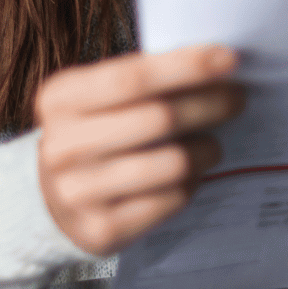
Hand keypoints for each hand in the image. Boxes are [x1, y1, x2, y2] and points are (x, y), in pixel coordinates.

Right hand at [35, 44, 245, 256]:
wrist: (50, 199)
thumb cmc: (92, 133)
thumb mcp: (97, 98)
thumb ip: (143, 80)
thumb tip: (215, 66)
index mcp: (60, 99)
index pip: (132, 77)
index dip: (186, 66)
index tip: (229, 58)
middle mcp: (62, 146)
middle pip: (159, 119)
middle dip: (210, 104)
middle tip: (237, 98)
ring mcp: (78, 193)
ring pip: (172, 164)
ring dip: (207, 149)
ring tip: (213, 145)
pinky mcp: (102, 230)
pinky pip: (170, 200)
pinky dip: (191, 184)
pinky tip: (190, 175)